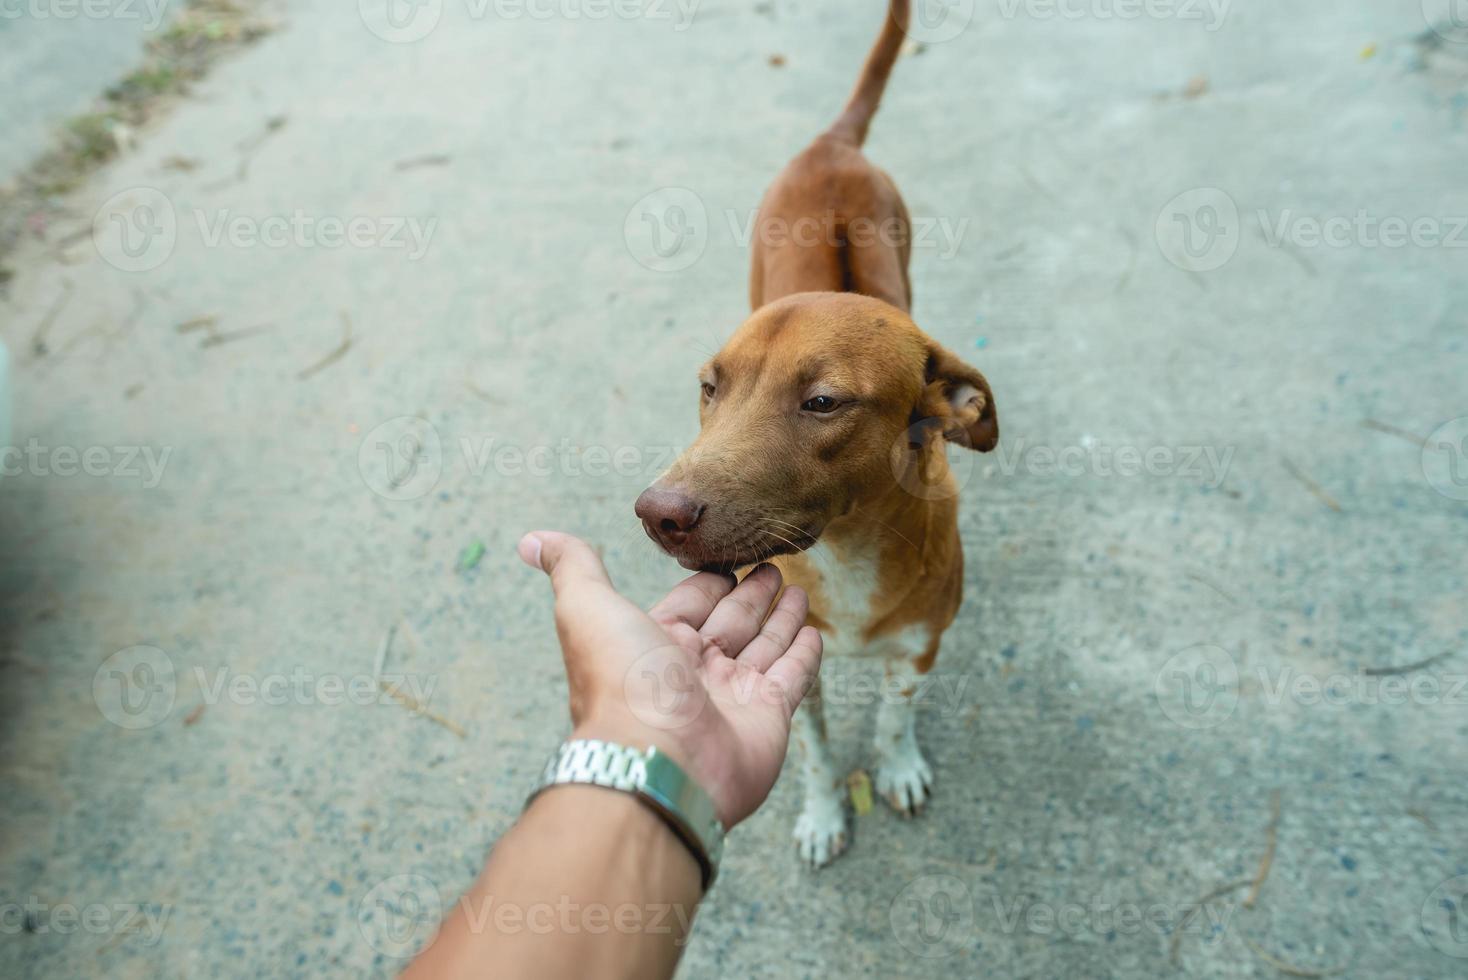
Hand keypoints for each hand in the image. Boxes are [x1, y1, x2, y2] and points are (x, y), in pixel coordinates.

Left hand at [518, 531, 822, 828]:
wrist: (659, 762)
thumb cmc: (622, 683)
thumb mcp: (588, 608)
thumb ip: (573, 567)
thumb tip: (531, 540)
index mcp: (653, 644)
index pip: (689, 603)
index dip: (707, 581)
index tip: (728, 559)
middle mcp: (693, 671)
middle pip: (729, 621)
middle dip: (750, 594)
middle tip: (772, 565)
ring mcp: (732, 697)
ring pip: (763, 646)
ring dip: (780, 618)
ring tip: (799, 589)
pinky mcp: (768, 718)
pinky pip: (792, 677)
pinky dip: (804, 654)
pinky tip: (814, 631)